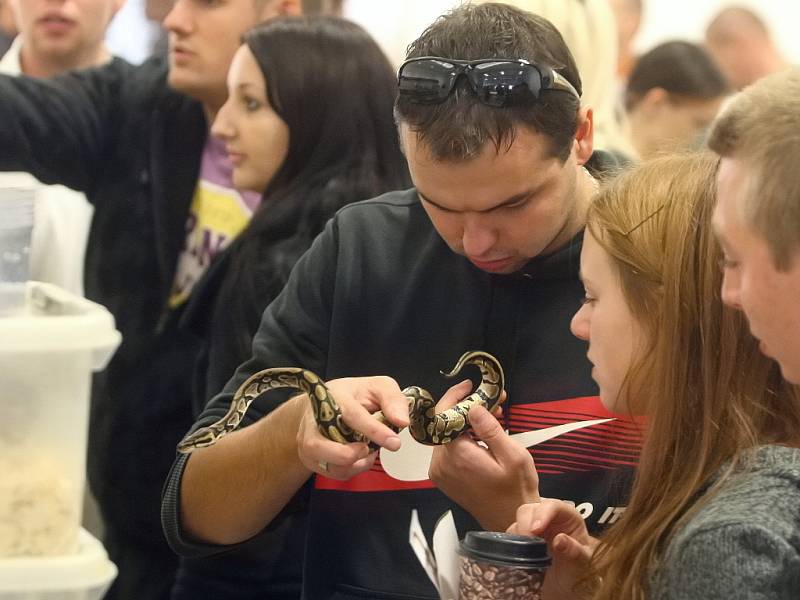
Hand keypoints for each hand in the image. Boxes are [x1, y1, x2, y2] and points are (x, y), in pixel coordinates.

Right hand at [296, 375, 409, 480]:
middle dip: (349, 455)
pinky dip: (354, 469)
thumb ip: (392, 399)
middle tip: (369, 449)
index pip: (351, 415)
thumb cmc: (350, 396)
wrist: (320, 406)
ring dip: (356, 463)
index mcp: (332, 397)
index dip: (374, 430)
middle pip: (320, 446)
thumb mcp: (376, 387)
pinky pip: (335, 473)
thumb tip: (402, 421)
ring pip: (328, 465)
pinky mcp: (312, 458)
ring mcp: (309, 442)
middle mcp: (314, 421)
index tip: (393, 442)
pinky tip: (360, 455)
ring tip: (367, 449)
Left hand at [428, 382, 538, 530]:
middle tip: (494, 403)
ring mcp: (440, 471)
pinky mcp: (443, 476)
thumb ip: (490, 429)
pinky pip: (449, 448)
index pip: (444, 414)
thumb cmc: (516, 490)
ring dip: (467, 423)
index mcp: (457, 456)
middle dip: (467, 408)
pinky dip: (464, 437)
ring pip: (448, 434)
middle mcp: (441, 463)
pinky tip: (484, 435)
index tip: (471, 386)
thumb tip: (473, 406)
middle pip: (445, 423)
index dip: (456, 396)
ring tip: (495, 418)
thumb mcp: (512, 456)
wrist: (510, 520)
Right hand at [508, 499, 596, 599]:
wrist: (566, 587)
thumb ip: (575, 551)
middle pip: (530, 509)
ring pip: (517, 522)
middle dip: (526, 524)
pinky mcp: (521, 539)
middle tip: (526, 543)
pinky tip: (518, 555)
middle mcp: (548, 518)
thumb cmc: (578, 571)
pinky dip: (511, 543)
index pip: (553, 506)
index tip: (535, 530)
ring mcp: (532, 527)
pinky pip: (510, 535)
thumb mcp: (582, 564)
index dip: (543, 514)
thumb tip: (559, 540)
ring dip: (518, 534)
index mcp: (567, 517)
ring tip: (524, 553)